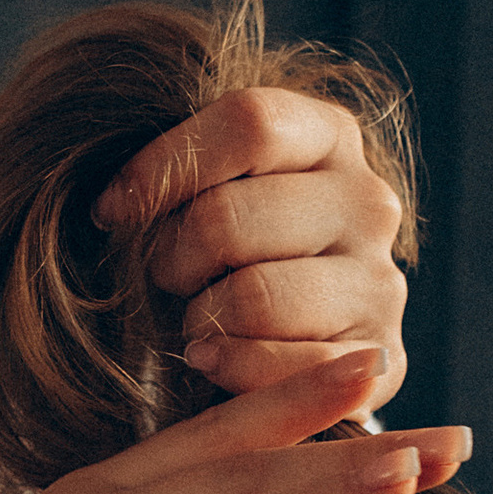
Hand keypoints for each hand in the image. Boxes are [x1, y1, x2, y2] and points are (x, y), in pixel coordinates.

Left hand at [100, 86, 410, 404]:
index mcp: (329, 136)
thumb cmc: (224, 249)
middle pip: (230, 218)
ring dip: (200, 318)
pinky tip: (212, 360)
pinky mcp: (380, 360)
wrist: (290, 337)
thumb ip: (180, 170)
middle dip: (173, 258)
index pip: (249, 124)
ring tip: (196, 320)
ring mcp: (380, 284)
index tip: (112, 209)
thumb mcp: (210, 186)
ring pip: (254, 298)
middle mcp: (368, 203)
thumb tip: (114, 203)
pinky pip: (286, 369)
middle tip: (167, 278)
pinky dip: (232, 368)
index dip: (163, 168)